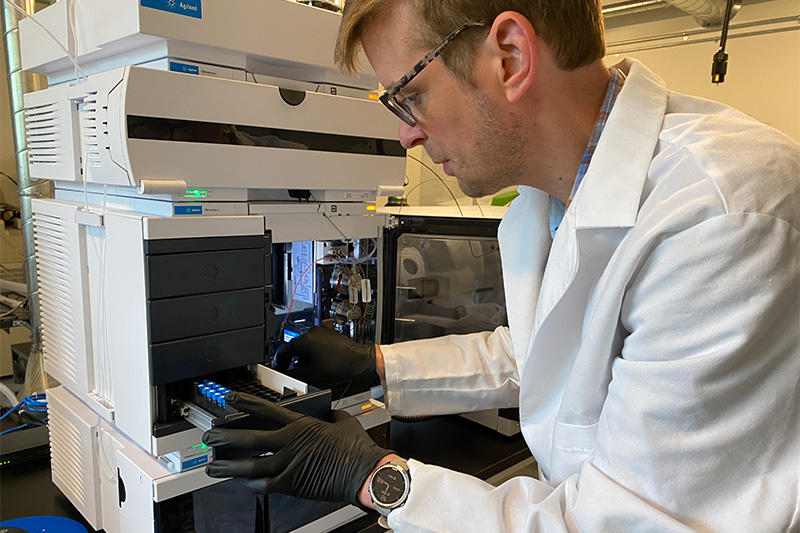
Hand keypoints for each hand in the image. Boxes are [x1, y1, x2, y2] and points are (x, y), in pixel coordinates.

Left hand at [203, 391, 390, 505]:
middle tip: (211, 437)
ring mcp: (290, 465)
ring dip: (229, 466)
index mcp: (301, 425)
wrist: (364, 472)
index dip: (245, 403)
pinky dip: (250, 484)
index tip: (230, 399)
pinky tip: (241, 482)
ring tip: (213, 466)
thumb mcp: (341, 422)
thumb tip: (326, 414)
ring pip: (251, 465)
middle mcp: (291, 443)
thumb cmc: (356, 448)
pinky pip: (264, 485)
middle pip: (250, 439)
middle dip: (226, 437)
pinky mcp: (293, 484)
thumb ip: (328, 416)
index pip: (266, 410)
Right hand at [272, 326, 377, 387]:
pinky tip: (319, 363)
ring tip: (311, 369)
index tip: (279, 369)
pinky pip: (316, 343)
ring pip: (306, 345)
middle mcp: (313, 332)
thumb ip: (296, 375)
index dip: (280, 363)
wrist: (359, 361)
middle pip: (296, 347)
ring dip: (305, 357)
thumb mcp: (313, 375)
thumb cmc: (341, 365)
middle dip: (294, 361)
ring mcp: (322, 331)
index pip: (285, 351)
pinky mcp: (330, 334)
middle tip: (295, 372)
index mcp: (305, 339)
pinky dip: (314, 353)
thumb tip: (288, 375)